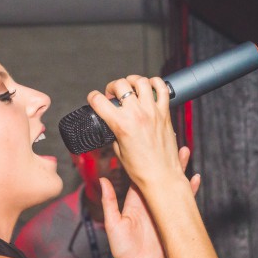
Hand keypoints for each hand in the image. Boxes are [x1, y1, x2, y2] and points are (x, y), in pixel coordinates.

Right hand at [88, 75, 187, 190]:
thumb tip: (113, 123)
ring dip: (132, 81)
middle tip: (112, 94)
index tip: (94, 98)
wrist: (161, 176)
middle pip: (120, 85)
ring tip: (130, 86)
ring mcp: (152, 112)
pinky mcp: (165, 113)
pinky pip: (162, 89)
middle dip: (112, 87)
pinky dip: (155, 83)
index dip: (93, 97)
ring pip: (141, 82)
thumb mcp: (118, 150)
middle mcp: (137, 115)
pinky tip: (149, 86)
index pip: (99, 101)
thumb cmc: (141, 169)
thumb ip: (114, 133)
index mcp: (121, 125)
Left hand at [101, 146, 199, 257]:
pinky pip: (183, 202)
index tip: (148, 144)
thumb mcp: (113, 224)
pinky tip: (195, 178)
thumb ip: (110, 202)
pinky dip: (190, 191)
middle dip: (165, 160)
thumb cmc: (122, 250)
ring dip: (179, 170)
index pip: (140, 175)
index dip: (144, 160)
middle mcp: (149, 202)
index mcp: (134, 201)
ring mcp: (163, 210)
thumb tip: (103, 180)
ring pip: (172, 185)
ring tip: (185, 152)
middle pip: (159, 176)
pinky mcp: (173, 219)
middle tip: (171, 142)